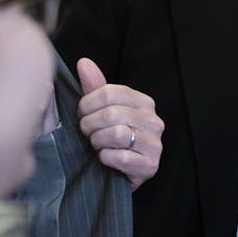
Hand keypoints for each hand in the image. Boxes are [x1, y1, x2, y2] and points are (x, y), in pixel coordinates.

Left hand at [75, 57, 162, 188]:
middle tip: (85, 131)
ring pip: (116, 134)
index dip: (88, 103)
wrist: (120, 173)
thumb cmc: (110, 138)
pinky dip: (106, 158)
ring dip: (97, 141)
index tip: (81, 113)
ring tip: (96, 144)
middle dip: (89, 124)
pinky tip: (105, 158)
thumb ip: (95, 87)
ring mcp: (155, 144)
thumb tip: (84, 63)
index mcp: (144, 102)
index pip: (110, 92)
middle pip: (111, 113)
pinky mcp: (150, 166)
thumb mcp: (102, 110)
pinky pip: (121, 157)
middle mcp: (155, 121)